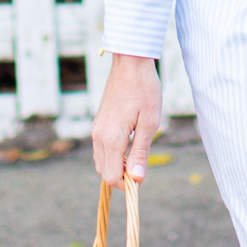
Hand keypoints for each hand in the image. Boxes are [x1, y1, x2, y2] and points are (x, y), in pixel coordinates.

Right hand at [92, 52, 162, 184]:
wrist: (130, 63)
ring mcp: (96, 130)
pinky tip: (129, 144)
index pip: (111, 176)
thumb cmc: (145, 90)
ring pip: (101, 162)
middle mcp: (99, 136)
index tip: (143, 176)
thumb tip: (138, 179)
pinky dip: (113, 155)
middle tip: (142, 164)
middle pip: (104, 172)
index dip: (127, 183)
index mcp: (111, 138)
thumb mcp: (150, 122)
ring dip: (117, 166)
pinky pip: (101, 150)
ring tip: (137, 154)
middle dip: (122, 176)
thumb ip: (141, 152)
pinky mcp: (98, 124)